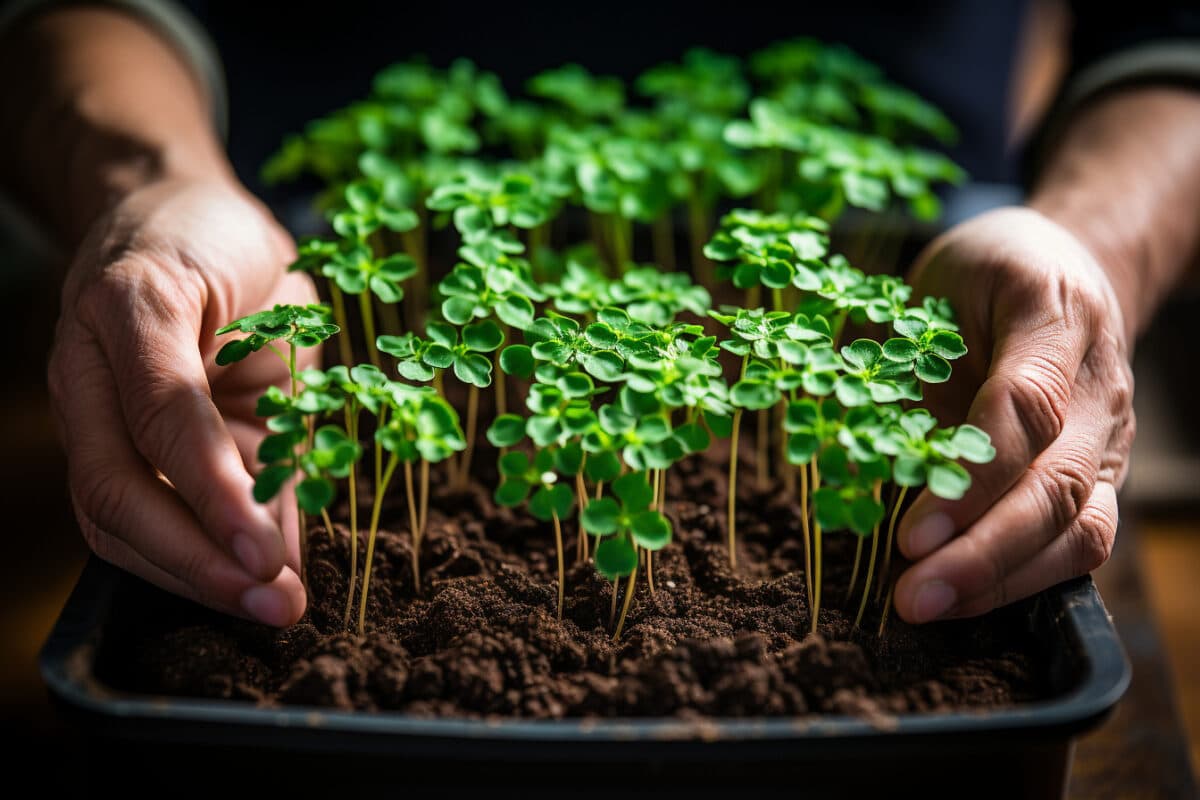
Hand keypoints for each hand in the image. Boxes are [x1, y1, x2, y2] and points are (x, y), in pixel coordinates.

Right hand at [48, 177, 315, 625]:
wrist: (168, 212)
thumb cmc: (216, 245)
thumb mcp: (269, 298)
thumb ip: (281, 400)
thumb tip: (291, 527)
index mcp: (127, 316)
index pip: (162, 421)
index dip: (213, 492)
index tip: (266, 555)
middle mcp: (93, 375)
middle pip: (117, 492)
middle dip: (195, 561)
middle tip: (273, 605)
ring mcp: (93, 412)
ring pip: (116, 518)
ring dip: (191, 575)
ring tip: (271, 609)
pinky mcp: (116, 437)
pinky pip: (146, 507)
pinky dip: (199, 550)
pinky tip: (254, 578)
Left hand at [893, 207, 1134, 622]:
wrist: (1072, 265)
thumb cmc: (989, 273)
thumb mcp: (939, 281)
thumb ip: (904, 350)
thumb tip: (835, 432)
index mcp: (1054, 316)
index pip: (1025, 408)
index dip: (971, 477)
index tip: (910, 532)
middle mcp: (1097, 388)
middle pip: (1060, 487)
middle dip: (983, 554)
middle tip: (912, 597)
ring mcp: (1109, 439)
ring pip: (1082, 530)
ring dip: (1003, 581)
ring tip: (927, 607)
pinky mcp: (1102, 478)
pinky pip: (1079, 542)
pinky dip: (1020, 579)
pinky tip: (960, 598)